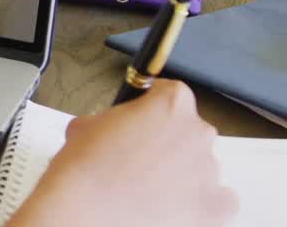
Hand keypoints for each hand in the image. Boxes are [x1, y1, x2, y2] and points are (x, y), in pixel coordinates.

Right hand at [8, 80, 237, 226]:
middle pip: (190, 131)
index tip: (143, 119)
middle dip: (168, 142)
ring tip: (147, 190)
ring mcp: (209, 171)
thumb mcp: (86, 125)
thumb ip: (114, 120)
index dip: (153, 107)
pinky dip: (201, 202)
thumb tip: (116, 131)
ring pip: (202, 167)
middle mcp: (196, 134)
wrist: (85, 211)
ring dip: (181, 174)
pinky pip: (221, 200)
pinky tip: (175, 206)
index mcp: (170, 104)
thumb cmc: (84, 169)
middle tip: (138, 159)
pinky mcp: (215, 208)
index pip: (172, 94)